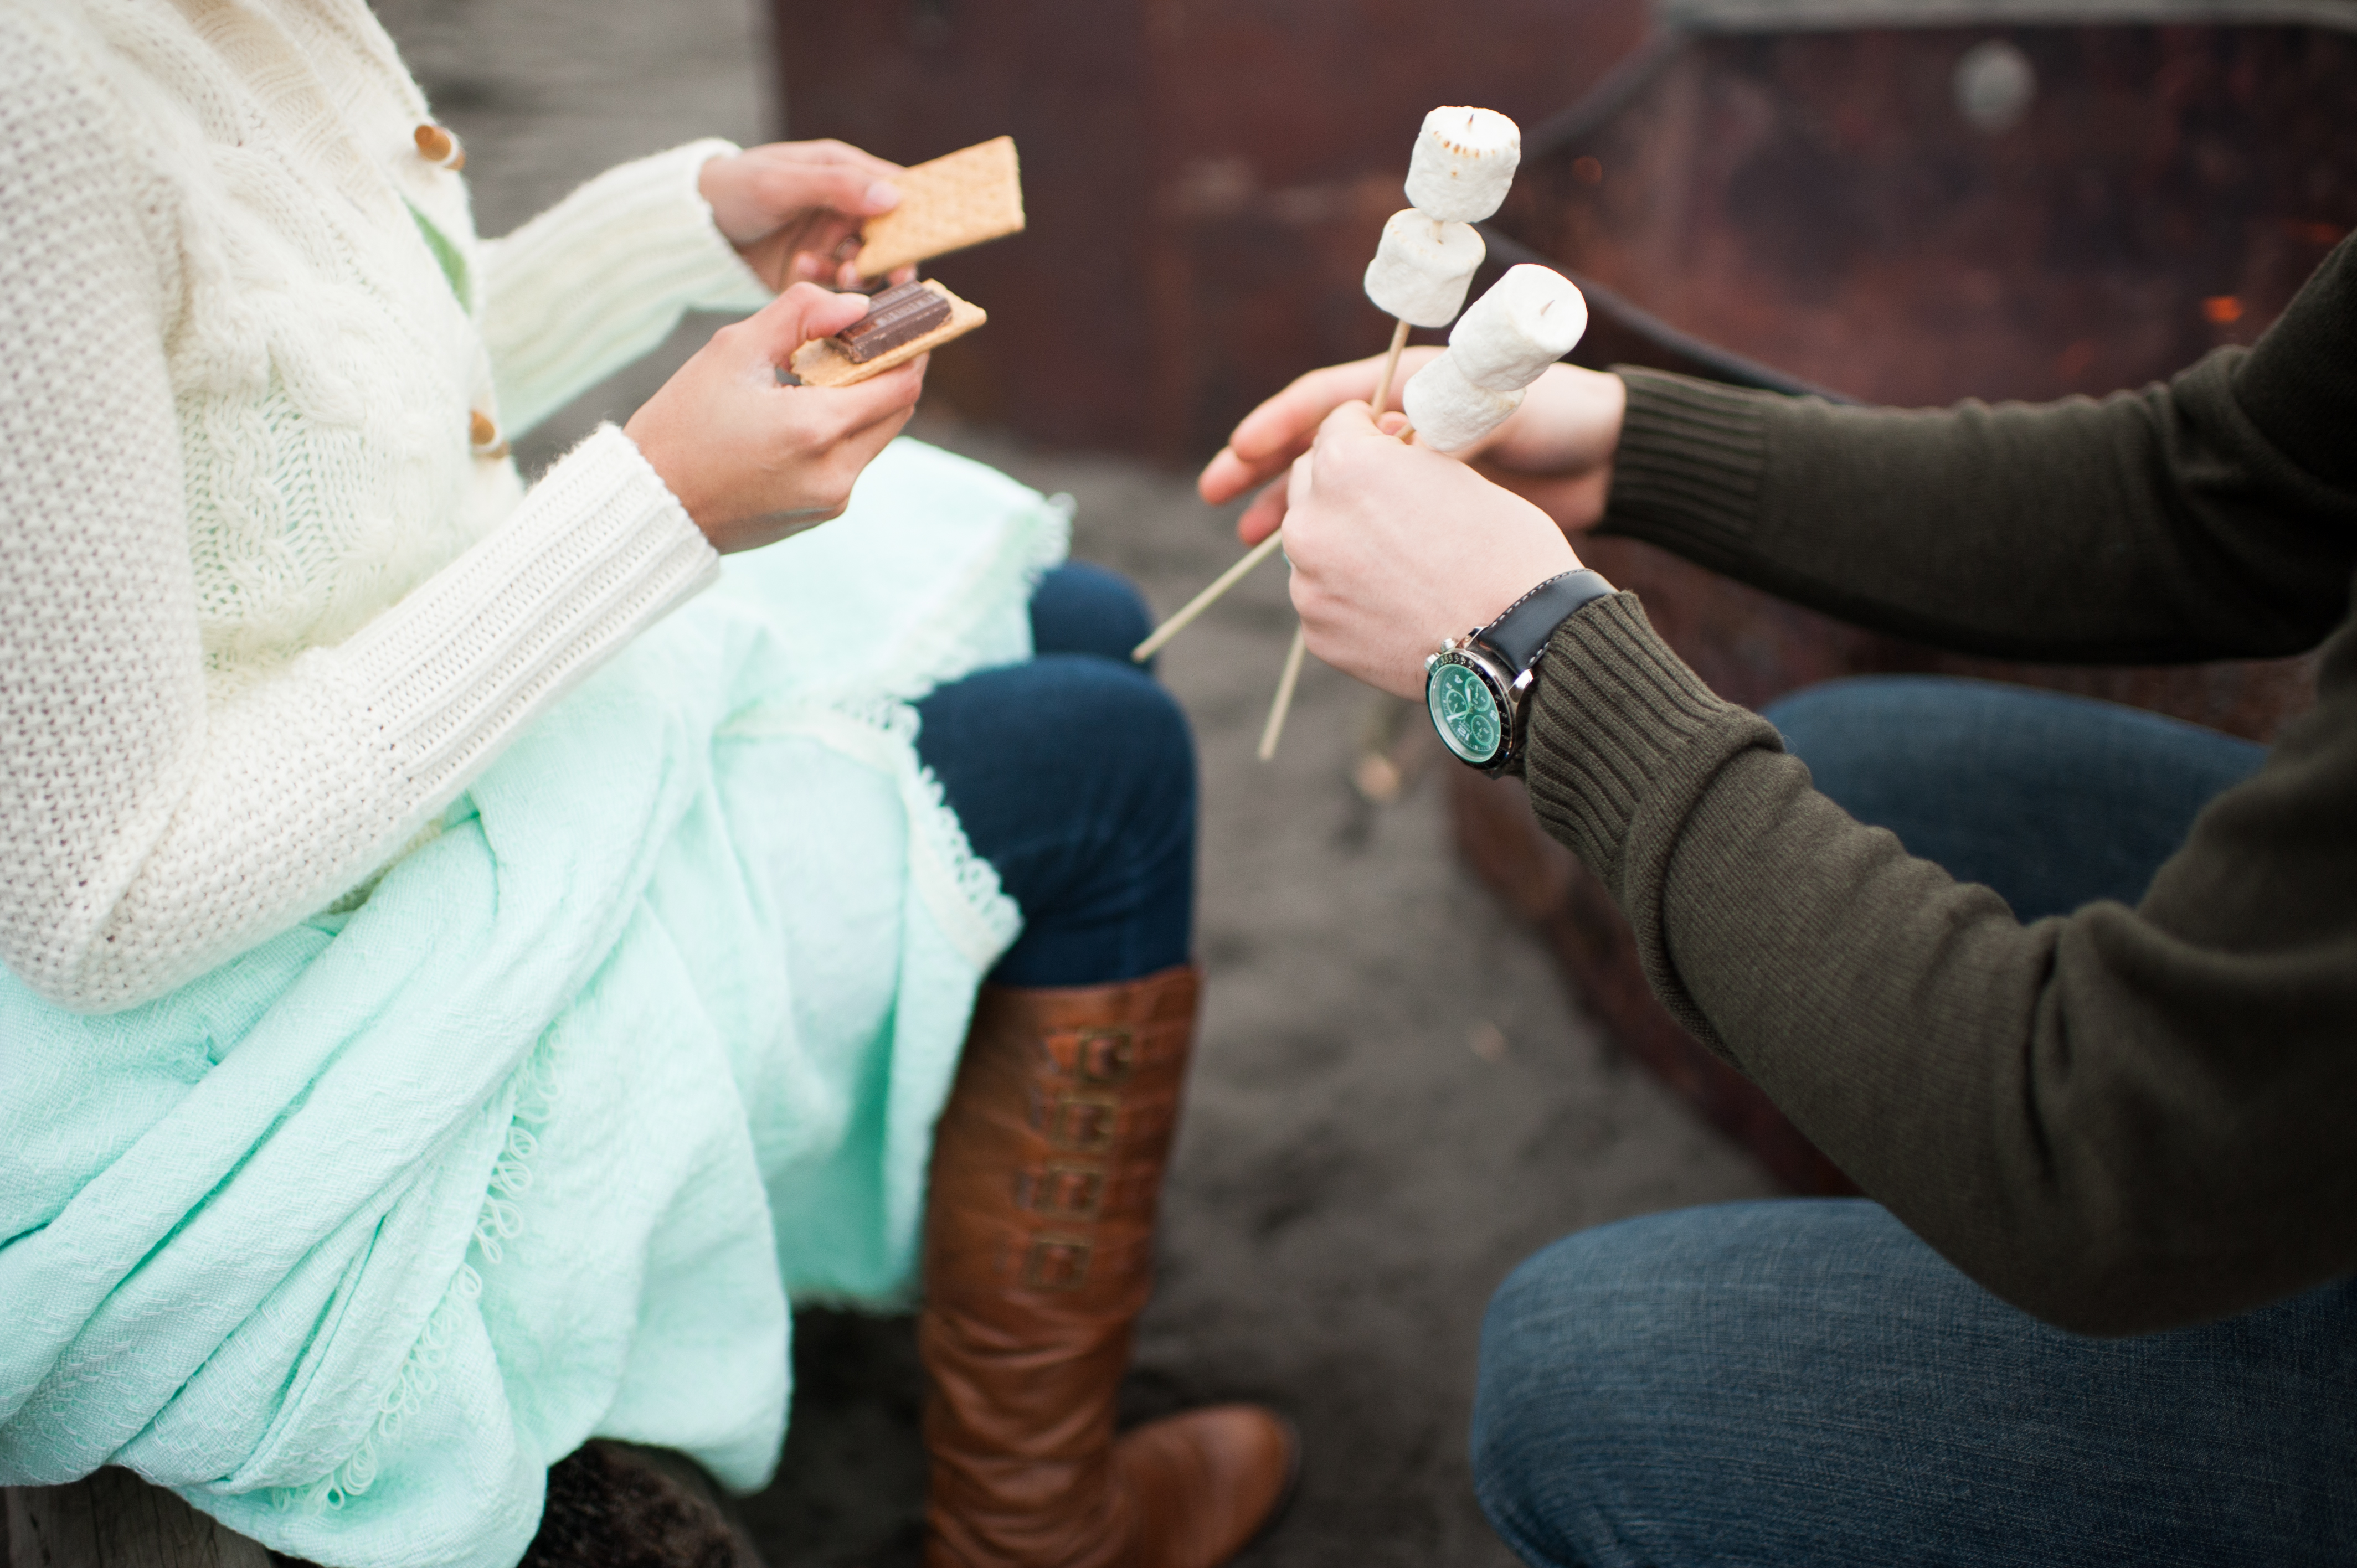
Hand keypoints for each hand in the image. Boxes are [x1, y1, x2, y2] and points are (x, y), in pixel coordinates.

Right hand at [625, 284, 924, 552]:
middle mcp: (836, 471)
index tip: (905, 321)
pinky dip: (842, 433)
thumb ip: (800, 315)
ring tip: (826, 373)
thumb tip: (856, 305)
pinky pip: (851, 462)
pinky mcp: (821, 514)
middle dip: (890, 370)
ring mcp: (832, 499)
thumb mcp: (733, 351)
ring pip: (877, 437)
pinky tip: (803, 414)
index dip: (911, 347)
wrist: (651, 503)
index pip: (901, 382)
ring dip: (865, 402)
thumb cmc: (682, 423)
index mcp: (816, 428)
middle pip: (898, 410)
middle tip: (868, 339)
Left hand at [698, 140, 917, 291]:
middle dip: (892, 257)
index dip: (915, 214)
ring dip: (859, 273)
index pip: (897, 191)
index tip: (921, 238)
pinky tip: (803, 268)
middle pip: (891, 237)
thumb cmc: (736, 187)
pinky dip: (828, 284)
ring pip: (869, 266)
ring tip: (841, 275)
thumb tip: (894, 196)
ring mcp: (833, 243)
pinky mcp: (817, 274)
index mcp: (846, 172)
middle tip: (892, 273)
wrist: (696, 227)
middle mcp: (847, 209)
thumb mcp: (782, 182)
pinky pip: (838, 287)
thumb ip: (836, 187)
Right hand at [1199, 354, 1627, 544]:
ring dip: (1288, 514)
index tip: (1243, 451)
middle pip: (1314, 451)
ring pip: (1332, 497)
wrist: (1607, 462)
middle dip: (1264, 472)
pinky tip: (1313, 568)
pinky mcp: (1427, 520)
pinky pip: (1365, 533)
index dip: (1278, 424)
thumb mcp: (1485, 411)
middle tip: (1219, 494)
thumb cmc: (1554, 417)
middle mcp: (1401, 432)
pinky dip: (1336, 546)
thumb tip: (1377, 447)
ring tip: (1248, 537)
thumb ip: (1428, 430)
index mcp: (1407, 390)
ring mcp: (1411, 478)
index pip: (1324, 403)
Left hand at [1281, 402, 1580, 698]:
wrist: (1519, 641)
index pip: (1336, 425)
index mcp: (1345, 464)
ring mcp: (1307, 582)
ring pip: (1312, 543)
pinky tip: (1395, 606)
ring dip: (1342, 543)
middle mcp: (1311, 521)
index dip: (1370, 433)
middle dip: (1343, 485)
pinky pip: (1323, 597)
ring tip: (1399, 565)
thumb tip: (1379, 453)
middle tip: (1391, 506)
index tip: (1390, 447)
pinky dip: (1348, 596)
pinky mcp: (1317, 631)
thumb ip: (1399, 461)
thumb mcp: (1452, 473)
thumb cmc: (1504, 550)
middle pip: (1309, 482)